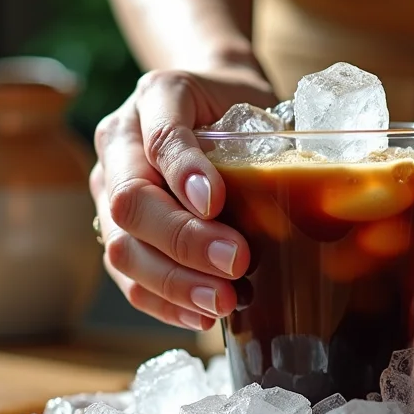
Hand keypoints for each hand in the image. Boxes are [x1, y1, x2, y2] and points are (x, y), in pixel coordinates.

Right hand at [90, 66, 277, 330]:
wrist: (210, 98)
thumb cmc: (239, 105)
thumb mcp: (256, 101)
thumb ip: (265, 135)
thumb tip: (305, 190)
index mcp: (157, 96)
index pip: (160, 136)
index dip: (184, 172)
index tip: (216, 202)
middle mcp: (121, 140)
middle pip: (130, 201)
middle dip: (184, 241)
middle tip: (237, 263)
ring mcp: (108, 186)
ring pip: (120, 247)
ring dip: (173, 283)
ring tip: (222, 302)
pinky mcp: (114, 229)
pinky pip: (126, 277)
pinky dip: (163, 302)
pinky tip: (200, 317)